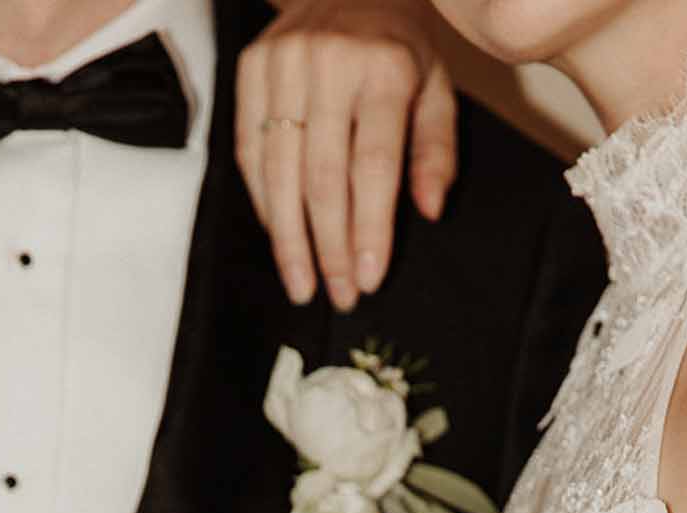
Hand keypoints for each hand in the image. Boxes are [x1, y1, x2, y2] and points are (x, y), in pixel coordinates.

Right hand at [237, 0, 457, 309]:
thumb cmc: (396, 43)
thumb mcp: (435, 85)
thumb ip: (436, 149)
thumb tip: (428, 210)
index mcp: (383, 68)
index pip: (372, 166)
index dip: (368, 229)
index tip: (368, 277)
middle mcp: (329, 62)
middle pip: (323, 178)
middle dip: (329, 248)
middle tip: (338, 295)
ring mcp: (282, 63)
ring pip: (279, 172)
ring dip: (289, 240)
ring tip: (302, 285)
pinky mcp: (250, 68)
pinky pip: (249, 152)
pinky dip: (264, 204)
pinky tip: (280, 240)